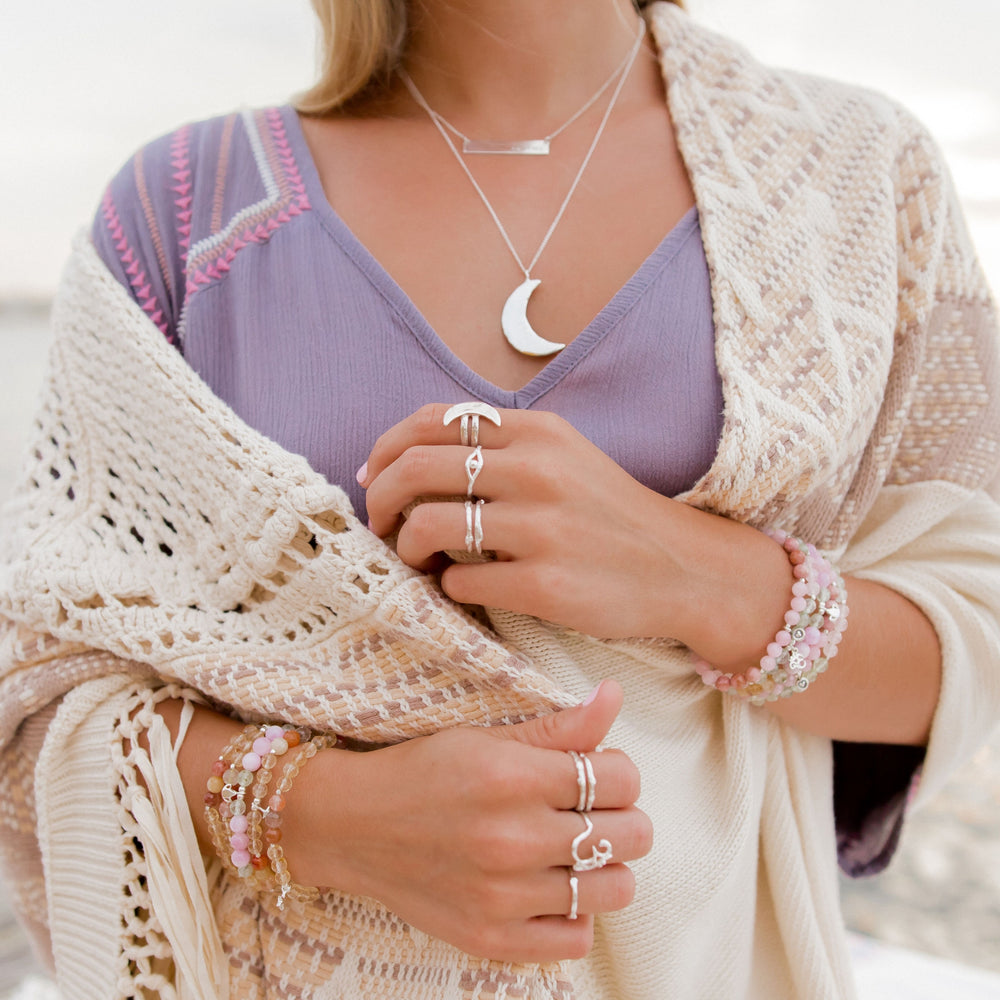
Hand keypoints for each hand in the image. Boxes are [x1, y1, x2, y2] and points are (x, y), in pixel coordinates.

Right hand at [286, 681, 652, 961]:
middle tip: (593, 810)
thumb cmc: (424, 771)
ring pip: (616, 889)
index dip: (621, 770)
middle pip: (632, 834)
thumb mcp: (488, 736)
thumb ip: (559, 725)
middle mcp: (513, 838)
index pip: (622, 777)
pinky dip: (576, 914)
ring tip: (578, 850)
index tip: (600, 772)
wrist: (353, 826)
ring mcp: (504, 895)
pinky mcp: (492, 938)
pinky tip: (552, 887)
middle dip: (623, 816)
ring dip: (607, 866)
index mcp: (514, 777)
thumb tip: (614, 694)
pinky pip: (577, 938)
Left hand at [359, 403, 789, 656]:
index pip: (431, 421)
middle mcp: (538, 470)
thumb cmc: (610, 516)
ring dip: (406, 547)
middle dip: (381, 499)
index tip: (375, 478)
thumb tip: (408, 458)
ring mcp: (541, 528)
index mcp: (538, 431)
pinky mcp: (544, 584)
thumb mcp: (565, 458)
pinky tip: (464, 587)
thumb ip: (500, 448)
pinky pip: (459, 580)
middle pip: (415, 468)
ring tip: (418, 559)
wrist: (683, 570)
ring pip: (427, 525)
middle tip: (381, 525)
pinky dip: (447, 586)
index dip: (387, 449)